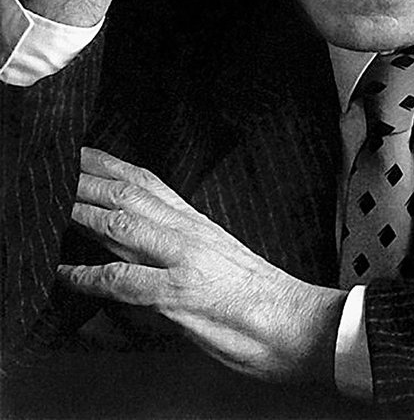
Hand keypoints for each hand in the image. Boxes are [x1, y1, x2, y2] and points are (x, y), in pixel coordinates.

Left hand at [58, 148, 346, 383]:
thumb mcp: (217, 260)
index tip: (84, 152)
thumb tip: (136, 252)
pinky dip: (92, 279)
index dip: (112, 166)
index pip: (149, 184)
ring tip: (55, 204)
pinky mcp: (183, 296)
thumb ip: (177, 249)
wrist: (297, 323)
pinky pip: (127, 284)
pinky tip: (68, 276)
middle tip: (57, 166)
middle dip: (89, 179)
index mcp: (198, 224)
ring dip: (85, 214)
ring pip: (126, 227)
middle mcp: (190, 234)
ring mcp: (185, 262)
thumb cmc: (259, 298)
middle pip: (131, 196)